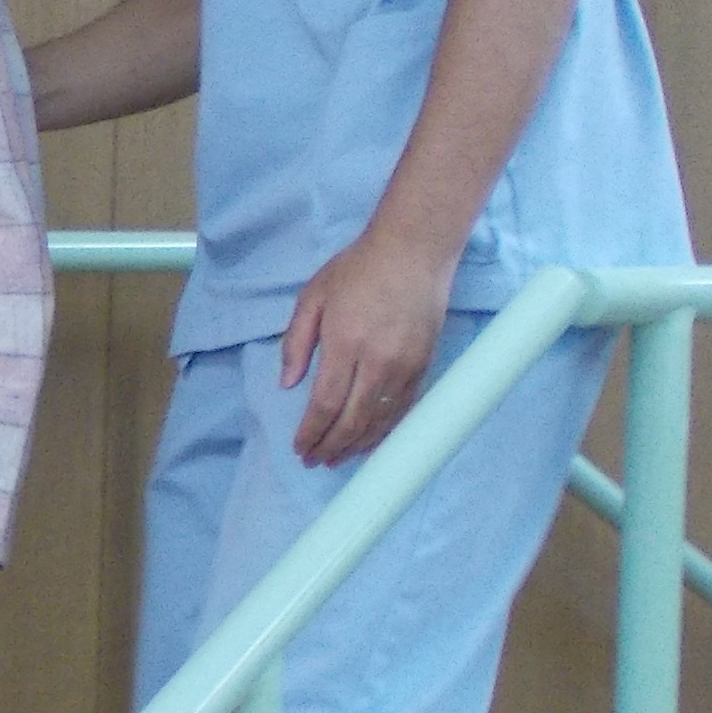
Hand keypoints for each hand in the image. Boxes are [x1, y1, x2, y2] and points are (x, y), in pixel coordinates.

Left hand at [280, 224, 451, 466]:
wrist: (415, 251)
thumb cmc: (358, 269)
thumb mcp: (313, 296)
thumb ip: (296, 342)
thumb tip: (287, 384)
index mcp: (344, 343)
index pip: (325, 404)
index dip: (311, 433)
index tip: (299, 448)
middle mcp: (377, 362)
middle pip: (352, 421)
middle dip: (330, 447)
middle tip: (314, 461)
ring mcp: (405, 367)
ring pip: (380, 422)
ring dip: (356, 446)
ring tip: (337, 459)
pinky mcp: (424, 367)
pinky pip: (403, 411)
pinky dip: (384, 432)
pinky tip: (370, 442)